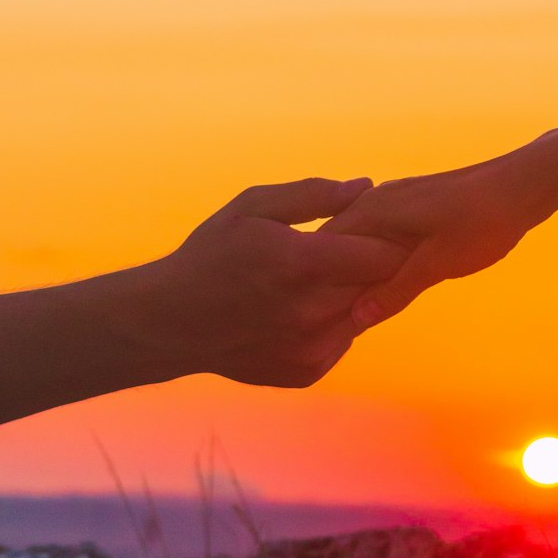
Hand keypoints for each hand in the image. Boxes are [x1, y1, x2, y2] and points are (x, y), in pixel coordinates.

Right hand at [128, 177, 408, 385]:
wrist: (171, 322)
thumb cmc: (210, 255)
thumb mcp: (252, 208)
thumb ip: (314, 195)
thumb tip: (367, 186)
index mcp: (303, 264)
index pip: (385, 253)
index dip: (386, 237)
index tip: (373, 227)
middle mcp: (313, 313)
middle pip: (381, 285)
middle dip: (372, 264)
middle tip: (346, 249)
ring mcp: (312, 349)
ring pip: (367, 314)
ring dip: (355, 294)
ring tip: (316, 278)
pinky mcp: (308, 371)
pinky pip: (344, 339)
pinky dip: (334, 322)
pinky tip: (301, 308)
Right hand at [324, 145, 557, 327]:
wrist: (525, 186)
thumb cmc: (483, 221)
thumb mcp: (438, 263)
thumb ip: (396, 290)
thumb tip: (356, 318)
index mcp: (372, 211)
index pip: (322, 250)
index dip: (318, 285)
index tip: (320, 317)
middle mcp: (373, 202)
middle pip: (336, 248)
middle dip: (334, 283)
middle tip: (333, 323)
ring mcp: (391, 203)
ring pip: (357, 246)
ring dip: (356, 275)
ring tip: (356, 312)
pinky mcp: (409, 209)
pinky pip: (377, 241)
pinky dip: (375, 264)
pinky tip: (384, 288)